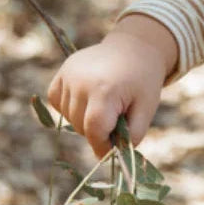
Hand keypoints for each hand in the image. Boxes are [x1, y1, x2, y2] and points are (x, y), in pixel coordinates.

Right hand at [46, 16, 176, 158]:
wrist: (134, 48)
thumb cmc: (143, 81)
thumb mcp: (147, 109)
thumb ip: (132, 135)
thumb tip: (114, 156)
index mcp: (105, 90)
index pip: (94, 131)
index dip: (103, 146)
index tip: (113, 152)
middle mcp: (80, 82)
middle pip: (80, 126)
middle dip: (98, 132)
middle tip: (116, 121)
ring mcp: (68, 75)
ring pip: (68, 117)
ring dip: (84, 120)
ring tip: (105, 106)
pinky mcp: (61, 72)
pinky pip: (57, 102)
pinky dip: (70, 108)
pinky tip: (87, 100)